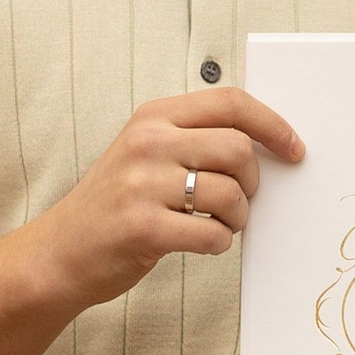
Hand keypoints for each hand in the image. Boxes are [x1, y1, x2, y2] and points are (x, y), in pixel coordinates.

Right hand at [32, 85, 304, 312]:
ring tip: (220, 224)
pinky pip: (213, 233)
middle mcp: (147, 143)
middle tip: (239, 201)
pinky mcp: (143, 226)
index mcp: (152, 117)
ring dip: (238, 217)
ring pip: (231, 193)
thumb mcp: (145, 154)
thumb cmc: (114, 206)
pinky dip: (219, 243)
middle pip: (238, 149)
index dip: (272, 124)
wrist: (59, 252)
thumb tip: (264, 144)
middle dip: (253, 181)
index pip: (229, 102)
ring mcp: (142, 184)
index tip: (294, 149)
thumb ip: (192, 140)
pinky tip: (203, 242)